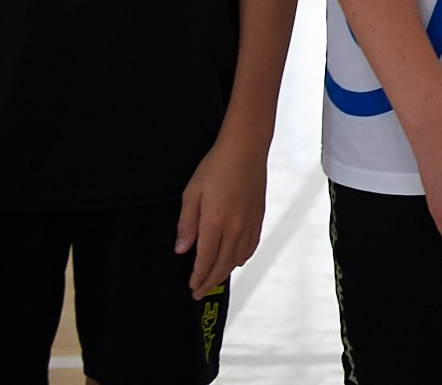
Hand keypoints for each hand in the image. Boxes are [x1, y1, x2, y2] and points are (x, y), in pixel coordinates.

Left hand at [176, 135, 267, 295]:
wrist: (245, 149)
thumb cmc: (216, 167)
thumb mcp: (191, 193)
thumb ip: (187, 224)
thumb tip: (182, 250)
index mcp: (216, 222)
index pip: (206, 259)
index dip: (198, 276)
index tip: (192, 287)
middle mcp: (236, 227)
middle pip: (223, 263)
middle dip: (210, 280)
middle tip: (200, 292)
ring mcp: (250, 222)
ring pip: (238, 257)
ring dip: (226, 272)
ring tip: (215, 279)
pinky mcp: (258, 216)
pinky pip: (251, 245)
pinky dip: (242, 258)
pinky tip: (236, 260)